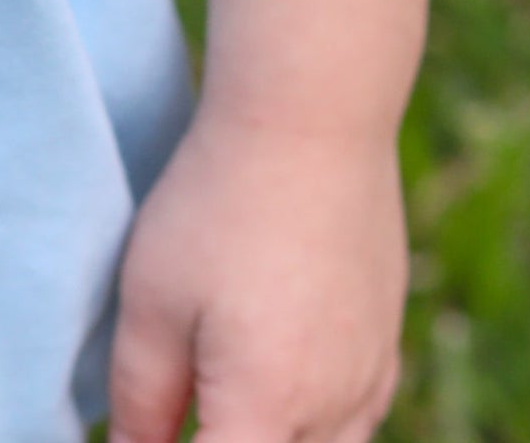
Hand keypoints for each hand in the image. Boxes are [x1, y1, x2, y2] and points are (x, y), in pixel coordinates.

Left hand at [108, 107, 407, 442]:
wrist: (311, 119)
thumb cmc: (218, 202)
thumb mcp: (152, 298)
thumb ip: (143, 397)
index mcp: (264, 410)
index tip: (151, 429)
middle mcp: (330, 412)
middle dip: (227, 440)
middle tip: (190, 404)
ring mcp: (369, 380)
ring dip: (272, 438)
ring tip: (227, 399)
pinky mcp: (386, 345)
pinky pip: (357, 424)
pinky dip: (317, 428)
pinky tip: (280, 384)